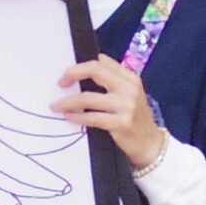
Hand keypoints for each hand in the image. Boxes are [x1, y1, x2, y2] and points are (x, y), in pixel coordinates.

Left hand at [53, 57, 168, 170]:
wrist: (150, 143)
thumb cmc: (135, 118)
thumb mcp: (130, 94)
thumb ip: (114, 78)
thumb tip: (96, 61)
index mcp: (131, 78)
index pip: (102, 63)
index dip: (81, 66)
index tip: (68, 75)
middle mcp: (129, 88)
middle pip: (95, 71)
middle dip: (73, 74)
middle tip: (60, 83)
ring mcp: (126, 106)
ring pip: (88, 98)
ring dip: (68, 102)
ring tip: (56, 106)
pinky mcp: (121, 123)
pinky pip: (92, 117)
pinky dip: (77, 117)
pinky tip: (69, 117)